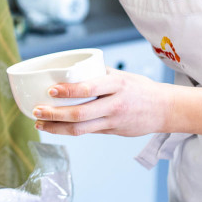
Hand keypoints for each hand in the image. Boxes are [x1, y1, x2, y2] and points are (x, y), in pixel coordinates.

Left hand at [31, 68, 167, 137]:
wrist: (165, 109)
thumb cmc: (140, 88)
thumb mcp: (122, 75)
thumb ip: (98, 74)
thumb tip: (71, 69)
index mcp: (117, 85)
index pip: (89, 88)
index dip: (68, 91)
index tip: (51, 90)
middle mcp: (115, 104)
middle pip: (81, 113)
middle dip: (55, 114)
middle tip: (36, 110)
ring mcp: (114, 121)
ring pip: (81, 128)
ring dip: (57, 127)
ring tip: (39, 123)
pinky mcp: (112, 132)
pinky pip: (87, 132)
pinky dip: (68, 130)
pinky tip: (55, 128)